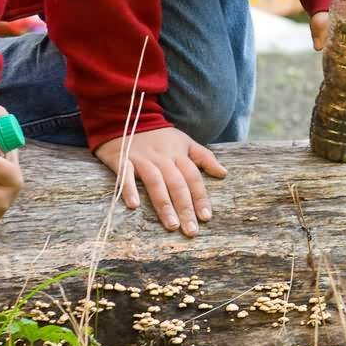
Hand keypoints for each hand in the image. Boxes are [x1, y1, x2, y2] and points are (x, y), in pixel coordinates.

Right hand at [93, 126, 226, 236]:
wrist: (127, 115)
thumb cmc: (158, 135)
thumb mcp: (185, 141)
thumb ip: (204, 157)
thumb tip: (224, 173)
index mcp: (178, 155)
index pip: (193, 178)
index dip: (200, 197)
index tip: (206, 217)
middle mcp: (162, 158)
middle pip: (177, 184)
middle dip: (185, 208)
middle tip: (191, 230)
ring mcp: (142, 159)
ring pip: (155, 182)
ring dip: (164, 204)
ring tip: (171, 224)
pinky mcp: (121, 159)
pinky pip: (125, 175)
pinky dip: (129, 189)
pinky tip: (133, 205)